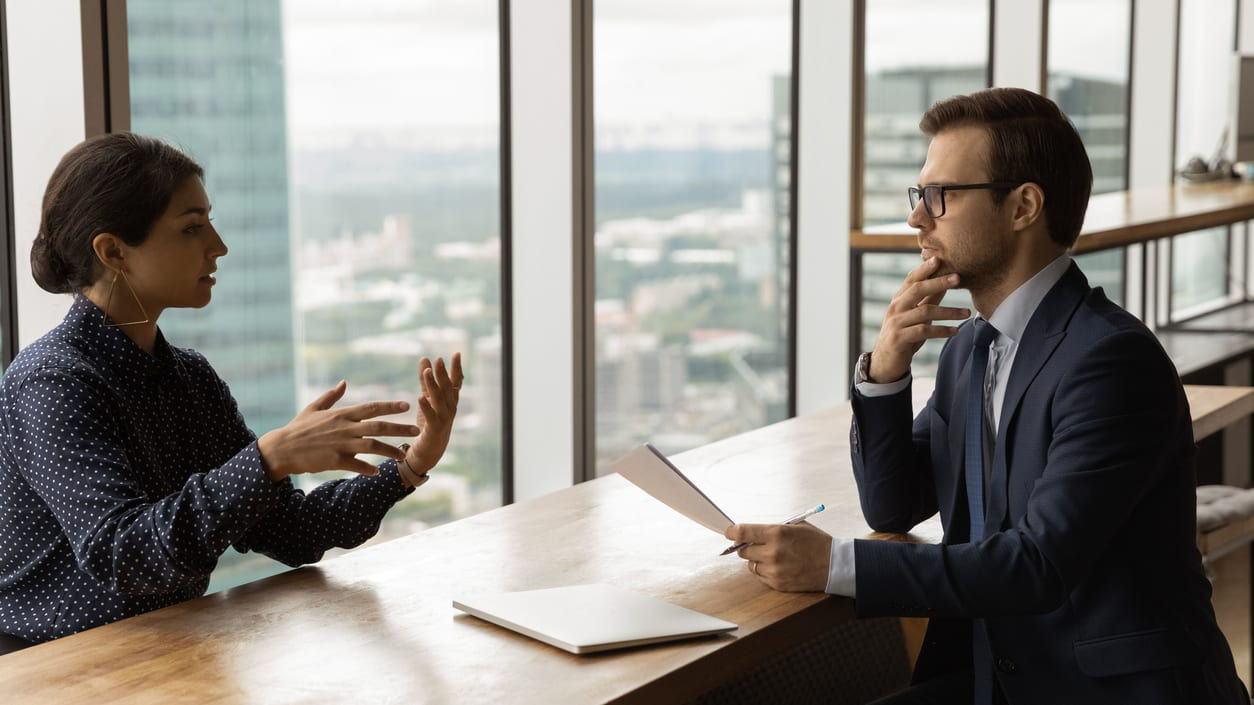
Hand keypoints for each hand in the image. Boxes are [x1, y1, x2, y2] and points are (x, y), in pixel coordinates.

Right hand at [257, 381, 420, 480]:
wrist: (281, 448)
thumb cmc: (298, 428)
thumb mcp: (314, 408)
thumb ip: (332, 396)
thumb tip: (344, 382)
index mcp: (342, 414)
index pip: (371, 408)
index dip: (390, 406)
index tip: (407, 406)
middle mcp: (344, 428)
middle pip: (377, 426)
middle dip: (399, 428)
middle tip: (416, 430)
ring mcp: (340, 444)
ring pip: (372, 446)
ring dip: (389, 450)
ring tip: (404, 454)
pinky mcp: (334, 460)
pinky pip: (356, 465)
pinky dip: (367, 468)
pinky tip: (377, 472)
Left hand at [404, 353, 463, 474]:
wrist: (430, 449)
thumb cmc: (430, 421)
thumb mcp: (428, 397)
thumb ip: (426, 380)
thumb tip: (425, 358)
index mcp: (450, 399)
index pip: (455, 381)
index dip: (456, 368)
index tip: (456, 353)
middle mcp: (450, 407)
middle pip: (447, 388)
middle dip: (443, 373)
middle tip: (439, 359)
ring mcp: (444, 419)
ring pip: (439, 400)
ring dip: (433, 385)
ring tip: (426, 372)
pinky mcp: (435, 429)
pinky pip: (431, 417)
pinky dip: (426, 407)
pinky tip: (420, 397)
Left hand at [725, 522, 832, 591]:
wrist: (834, 565)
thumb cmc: (816, 542)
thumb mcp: (796, 527)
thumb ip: (773, 528)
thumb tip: (751, 531)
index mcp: (776, 533)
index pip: (742, 532)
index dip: (732, 532)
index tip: (729, 532)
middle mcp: (772, 552)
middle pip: (743, 550)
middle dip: (746, 546)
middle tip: (754, 544)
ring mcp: (774, 569)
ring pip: (751, 564)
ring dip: (756, 559)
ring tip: (772, 556)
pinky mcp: (777, 583)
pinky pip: (761, 576)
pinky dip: (765, 571)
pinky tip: (779, 566)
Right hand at [868, 256, 968, 382]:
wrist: (886, 361)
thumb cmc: (903, 335)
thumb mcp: (915, 315)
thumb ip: (928, 300)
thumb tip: (945, 283)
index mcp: (899, 300)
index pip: (911, 279)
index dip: (924, 269)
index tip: (939, 259)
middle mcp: (895, 308)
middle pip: (917, 290)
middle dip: (938, 282)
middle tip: (958, 278)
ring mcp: (896, 323)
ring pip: (924, 311)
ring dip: (948, 311)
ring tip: (966, 313)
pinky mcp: (899, 339)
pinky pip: (923, 331)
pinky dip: (941, 330)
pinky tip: (955, 330)